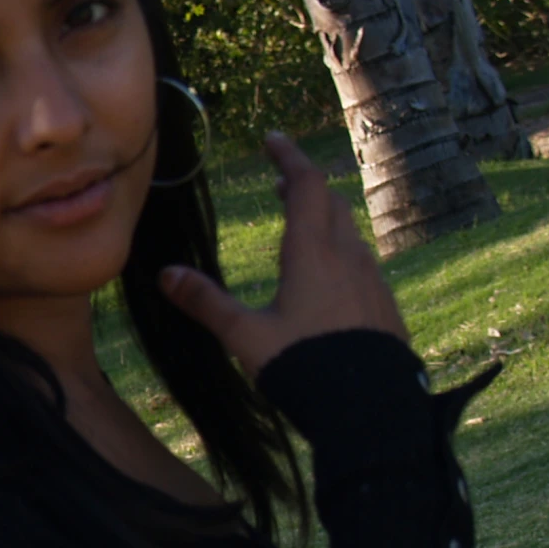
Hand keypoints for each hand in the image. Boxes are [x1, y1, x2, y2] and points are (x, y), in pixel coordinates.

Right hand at [158, 133, 409, 380]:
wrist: (368, 406)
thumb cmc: (304, 365)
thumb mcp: (245, 335)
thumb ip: (206, 302)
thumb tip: (164, 274)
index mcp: (312, 253)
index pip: (305, 185)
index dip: (289, 158)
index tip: (273, 140)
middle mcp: (347, 256)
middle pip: (331, 204)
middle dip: (306, 188)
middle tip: (282, 184)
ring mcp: (372, 279)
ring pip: (349, 233)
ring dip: (325, 220)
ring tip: (302, 227)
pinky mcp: (383, 303)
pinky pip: (362, 262)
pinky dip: (341, 251)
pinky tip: (329, 278)